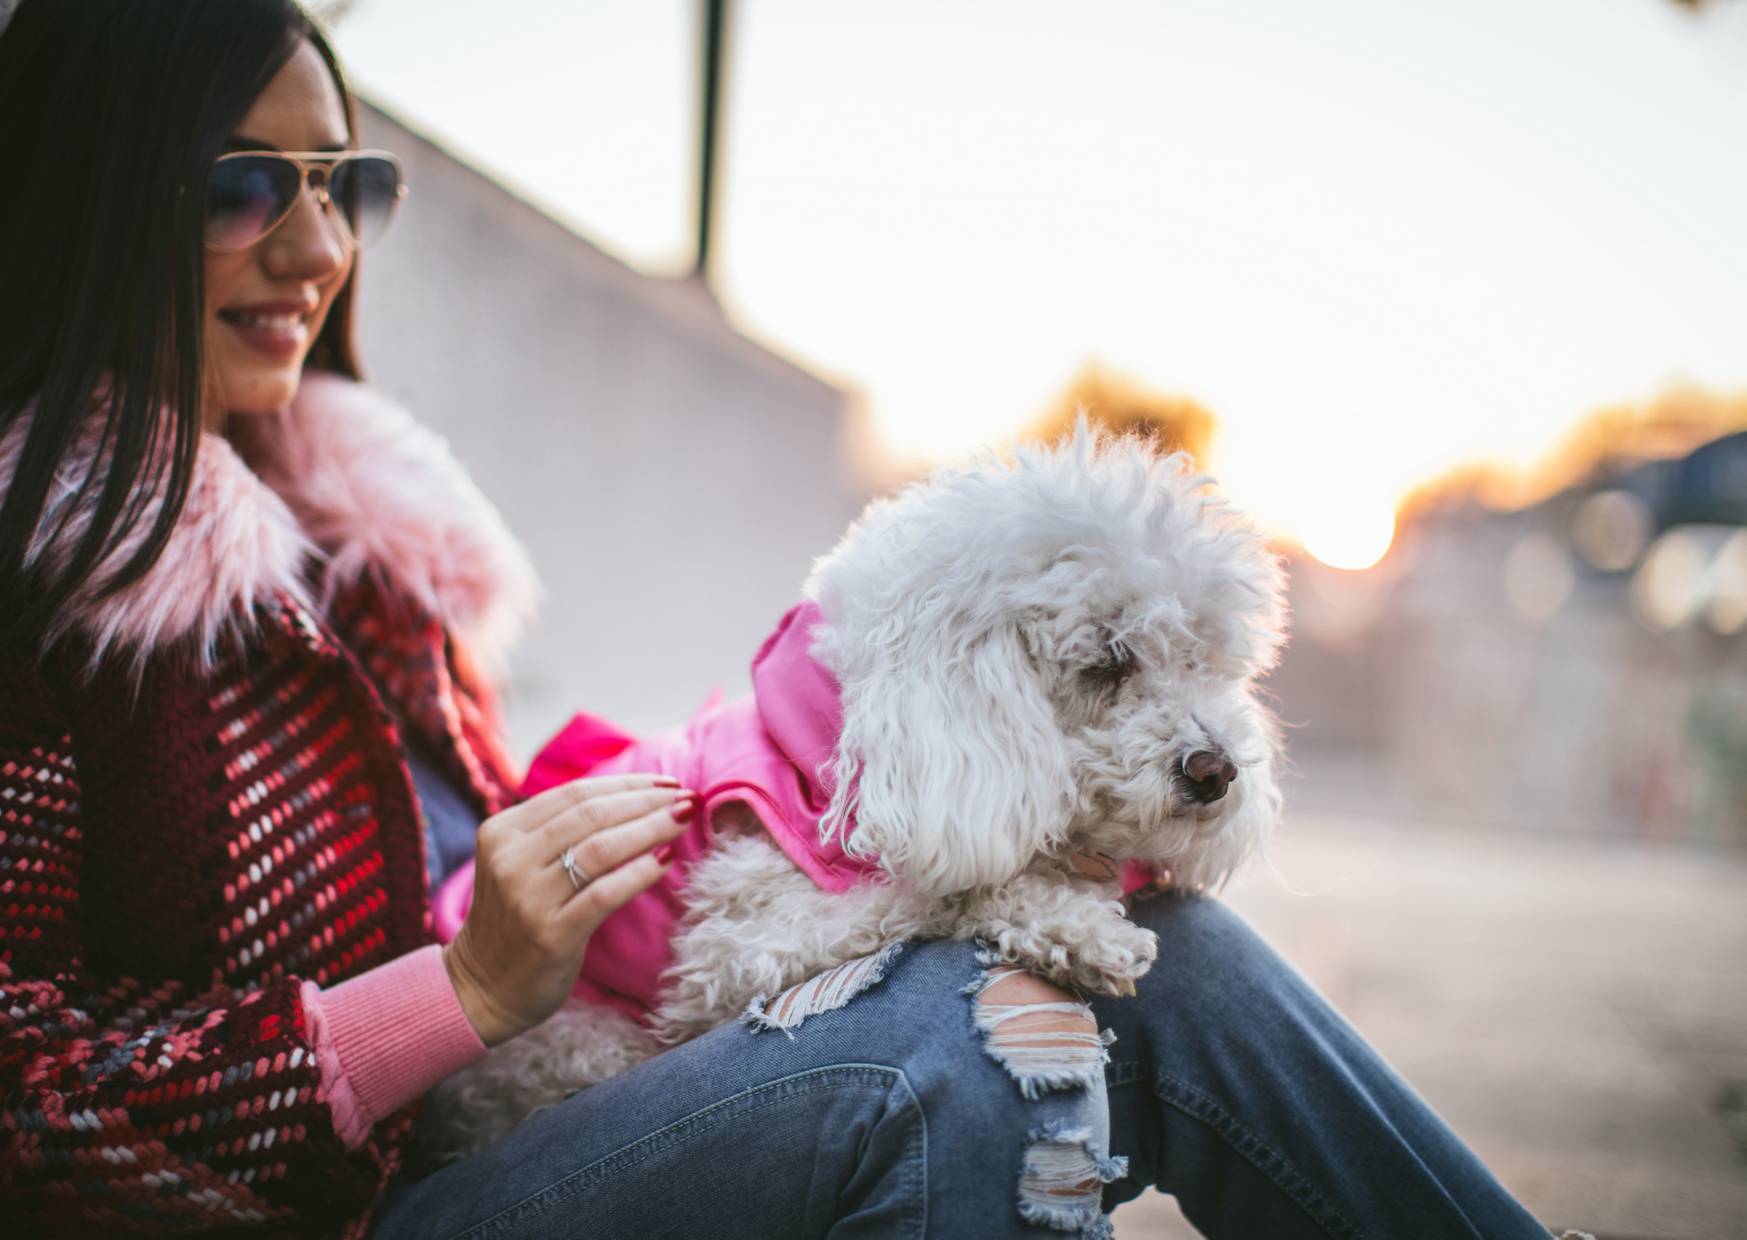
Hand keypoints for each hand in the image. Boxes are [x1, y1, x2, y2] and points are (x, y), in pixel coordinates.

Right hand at [442, 774, 693, 1045]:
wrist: (483, 989)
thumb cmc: (517, 920)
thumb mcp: (520, 863)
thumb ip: (558, 831)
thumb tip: (633, 796)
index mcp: (502, 832)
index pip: (574, 794)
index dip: (627, 784)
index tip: (668, 782)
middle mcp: (510, 859)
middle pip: (591, 815)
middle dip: (646, 801)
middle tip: (687, 797)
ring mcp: (528, 897)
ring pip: (601, 848)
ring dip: (651, 828)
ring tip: (684, 819)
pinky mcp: (551, 934)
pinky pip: (605, 893)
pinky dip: (640, 872)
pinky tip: (666, 860)